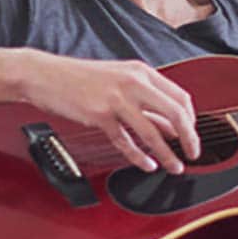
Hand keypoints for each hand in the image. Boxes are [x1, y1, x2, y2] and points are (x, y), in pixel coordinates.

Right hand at [19, 50, 200, 173]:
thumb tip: (173, 126)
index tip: (192, 134)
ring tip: (175, 166)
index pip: (181, 97)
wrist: (43, 75)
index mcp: (142, 72)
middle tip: (194, 153)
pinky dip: (139, 156)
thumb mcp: (121, 80)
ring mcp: (116, 99)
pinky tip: (147, 164)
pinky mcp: (99, 115)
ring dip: (167, 154)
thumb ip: (148, 101)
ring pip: (152, 132)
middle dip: (189, 138)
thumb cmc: (81, 78)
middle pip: (175, 113)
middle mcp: (134, 83)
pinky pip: (125, 141)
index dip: (191, 120)